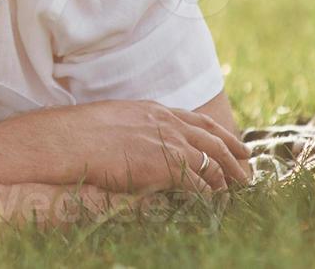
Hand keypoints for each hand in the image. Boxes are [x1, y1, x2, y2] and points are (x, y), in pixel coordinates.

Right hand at [0, 99, 250, 192]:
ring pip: (212, 161)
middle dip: (235, 156)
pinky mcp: (166, 165)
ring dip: (228, 178)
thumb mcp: (112, 121)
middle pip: (213, 139)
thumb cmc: (77, 134)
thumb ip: (134, 127)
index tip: (236, 145)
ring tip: (239, 192)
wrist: (66, 140)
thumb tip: (139, 140)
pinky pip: (201, 183)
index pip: (197, 121)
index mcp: (152, 110)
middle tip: (248, 171)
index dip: (220, 134)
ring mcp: (167, 142)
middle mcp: (165, 122)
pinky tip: (216, 205)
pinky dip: (212, 195)